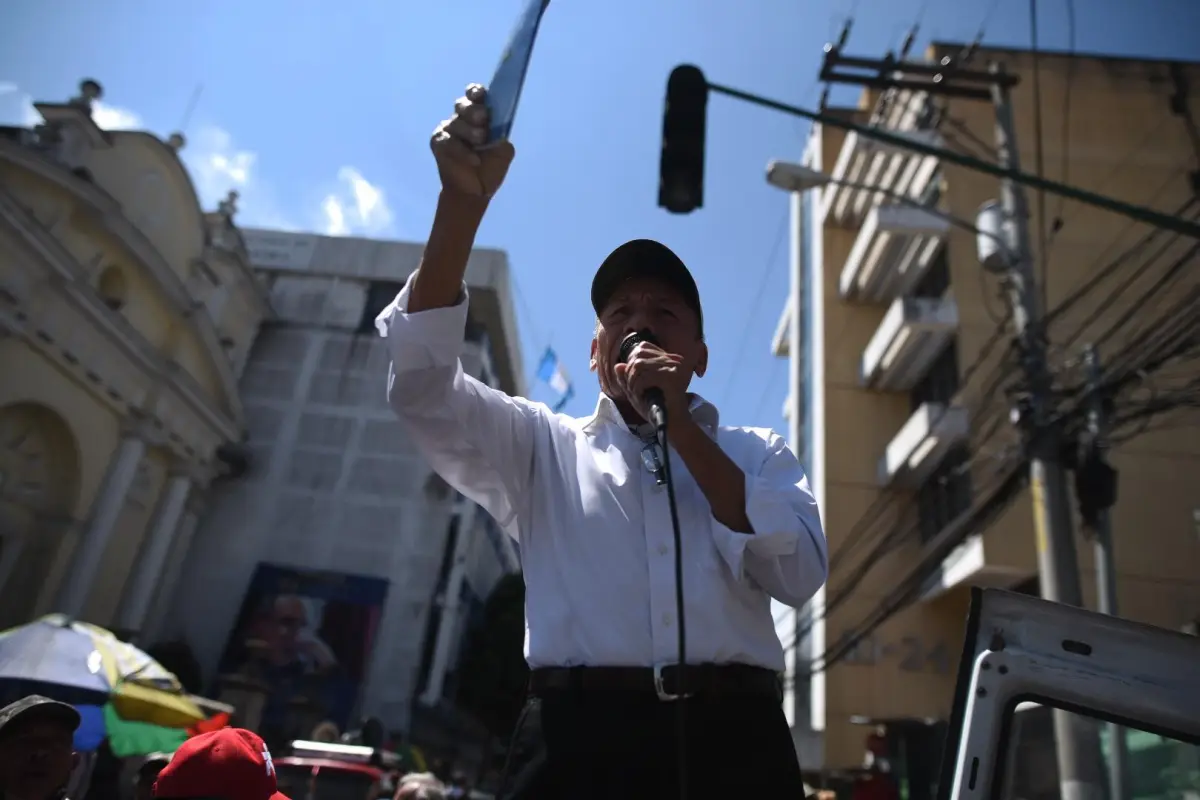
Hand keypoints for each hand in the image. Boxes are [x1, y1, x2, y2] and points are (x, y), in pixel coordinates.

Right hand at [430, 84, 514, 199]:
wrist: (475, 192)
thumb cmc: (489, 168)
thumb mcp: (503, 152)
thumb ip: (502, 136)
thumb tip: (499, 125)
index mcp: (478, 115)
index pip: (474, 95)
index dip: (476, 92)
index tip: (481, 94)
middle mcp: (461, 118)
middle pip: (463, 104)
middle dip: (473, 110)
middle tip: (482, 118)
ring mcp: (448, 130)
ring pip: (456, 123)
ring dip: (470, 132)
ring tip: (480, 141)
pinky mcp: (438, 143)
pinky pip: (449, 142)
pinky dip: (462, 152)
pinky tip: (474, 160)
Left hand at [613, 342, 689, 420]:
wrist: (674, 424)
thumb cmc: (657, 407)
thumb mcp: (637, 391)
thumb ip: (626, 378)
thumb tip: (617, 365)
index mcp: (668, 359)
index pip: (643, 347)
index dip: (631, 362)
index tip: (633, 380)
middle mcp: (672, 360)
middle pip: (639, 354)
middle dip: (629, 373)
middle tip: (633, 389)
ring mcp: (673, 367)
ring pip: (639, 365)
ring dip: (632, 381)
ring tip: (636, 394)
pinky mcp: (671, 377)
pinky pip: (644, 377)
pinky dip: (637, 388)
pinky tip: (641, 397)